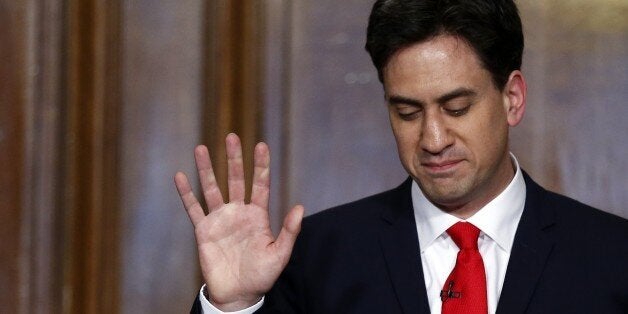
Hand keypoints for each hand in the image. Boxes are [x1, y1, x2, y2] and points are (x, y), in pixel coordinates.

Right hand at [174, 133, 303, 310]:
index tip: (261, 145)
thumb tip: (299, 206)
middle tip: (231, 137)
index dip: (261, 165)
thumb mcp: (280, 254)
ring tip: (201, 148)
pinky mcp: (203, 230)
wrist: (238, 294)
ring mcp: (220, 219)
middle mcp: (238, 212)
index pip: (260, 184)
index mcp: (258, 215)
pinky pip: (193, 208)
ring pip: (212, 188)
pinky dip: (186, 193)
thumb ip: (290, 231)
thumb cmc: (261, 275)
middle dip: (234, 159)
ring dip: (207, 169)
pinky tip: (180, 176)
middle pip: (235, 179)